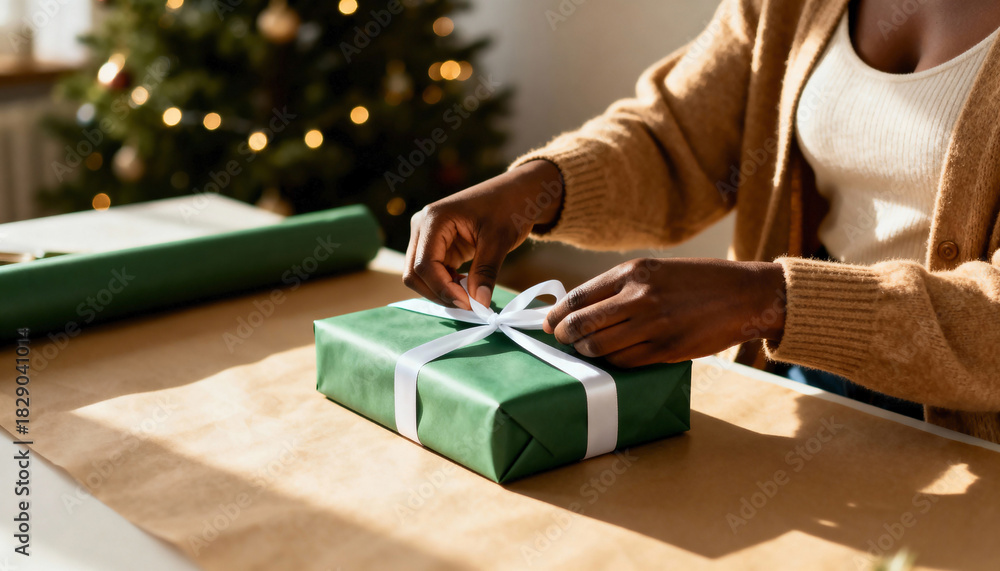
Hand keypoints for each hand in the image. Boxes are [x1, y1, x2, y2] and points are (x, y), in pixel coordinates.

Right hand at [403, 160, 563, 308]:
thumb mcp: (499, 240)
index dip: (443, 289)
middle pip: (414, 273)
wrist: (517, 193)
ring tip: (470, 297)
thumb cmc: (509, 207)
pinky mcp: (437, 245)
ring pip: (420, 275)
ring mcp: (427, 235)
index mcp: (434, 219)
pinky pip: (433, 272)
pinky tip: (467, 287)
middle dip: (439, 293)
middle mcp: (422, 226)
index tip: (469, 305)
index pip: (424, 265)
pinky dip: (446, 284)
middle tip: (470, 306)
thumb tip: (478, 304)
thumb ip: (486, 272)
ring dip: (442, 291)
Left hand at [542, 258, 786, 366]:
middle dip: (565, 336)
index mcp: (633, 272)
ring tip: (586, 350)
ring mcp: (653, 326)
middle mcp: (639, 297)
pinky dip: (612, 362)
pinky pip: (625, 362)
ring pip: (599, 348)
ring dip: (586, 352)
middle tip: (563, 340)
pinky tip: (613, 358)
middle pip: (582, 325)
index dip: (558, 314)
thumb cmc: (697, 282)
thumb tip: (582, 308)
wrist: (744, 295)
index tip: (550, 323)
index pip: (578, 297)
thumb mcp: (656, 270)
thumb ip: (620, 287)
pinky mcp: (666, 350)